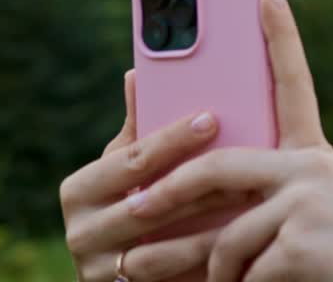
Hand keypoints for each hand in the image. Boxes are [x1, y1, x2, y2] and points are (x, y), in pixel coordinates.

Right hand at [59, 70, 254, 281]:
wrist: (125, 279)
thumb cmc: (132, 206)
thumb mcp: (126, 170)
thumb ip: (136, 129)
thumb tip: (135, 72)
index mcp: (79, 190)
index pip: (132, 159)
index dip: (174, 139)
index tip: (213, 118)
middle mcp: (80, 232)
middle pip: (150, 204)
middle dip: (203, 184)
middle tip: (248, 164)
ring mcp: (99, 271)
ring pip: (163, 250)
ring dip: (212, 229)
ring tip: (253, 203)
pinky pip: (171, 281)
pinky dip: (207, 264)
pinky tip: (240, 245)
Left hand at [118, 0, 332, 281]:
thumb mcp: (323, 216)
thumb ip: (278, 198)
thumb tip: (215, 200)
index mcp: (316, 157)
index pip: (295, 83)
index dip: (282, 35)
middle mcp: (312, 166)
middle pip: (216, 165)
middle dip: (168, 192)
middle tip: (134, 210)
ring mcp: (309, 199)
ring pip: (227, 236)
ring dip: (209, 274)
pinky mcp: (303, 238)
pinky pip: (246, 272)